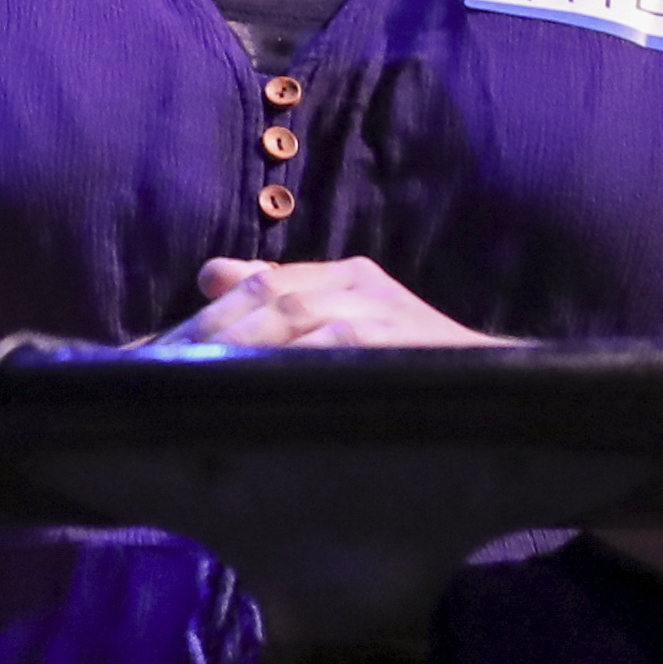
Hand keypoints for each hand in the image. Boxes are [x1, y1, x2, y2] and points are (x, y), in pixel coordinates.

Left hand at [159, 253, 494, 350]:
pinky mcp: (397, 342)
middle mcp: (358, 284)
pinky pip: (331, 346)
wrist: (507, 389)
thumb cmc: (417, 366)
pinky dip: (290, 361)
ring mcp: (379, 311)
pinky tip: (255, 381)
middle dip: (208, 332)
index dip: (205, 315)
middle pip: (265, 296)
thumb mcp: (349, 328)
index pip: (258, 282)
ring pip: (290, 316)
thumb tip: (211, 274)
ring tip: (195, 377)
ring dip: (238, 345)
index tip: (155, 351)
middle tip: (162, 370)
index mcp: (344, 275)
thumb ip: (285, 301)